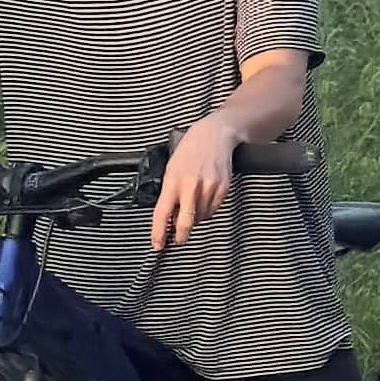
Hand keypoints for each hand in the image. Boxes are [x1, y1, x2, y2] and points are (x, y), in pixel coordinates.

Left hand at [150, 109, 242, 247]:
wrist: (214, 136)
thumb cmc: (190, 151)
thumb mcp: (171, 168)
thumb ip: (169, 192)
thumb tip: (169, 217)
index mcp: (173, 180)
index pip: (162, 212)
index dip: (158, 232)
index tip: (157, 245)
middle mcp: (191, 186)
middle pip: (185, 223)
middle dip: (180, 236)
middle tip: (178, 238)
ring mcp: (208, 188)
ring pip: (200, 218)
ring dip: (194, 218)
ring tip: (193, 202)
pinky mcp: (222, 189)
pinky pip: (212, 210)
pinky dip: (206, 210)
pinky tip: (204, 197)